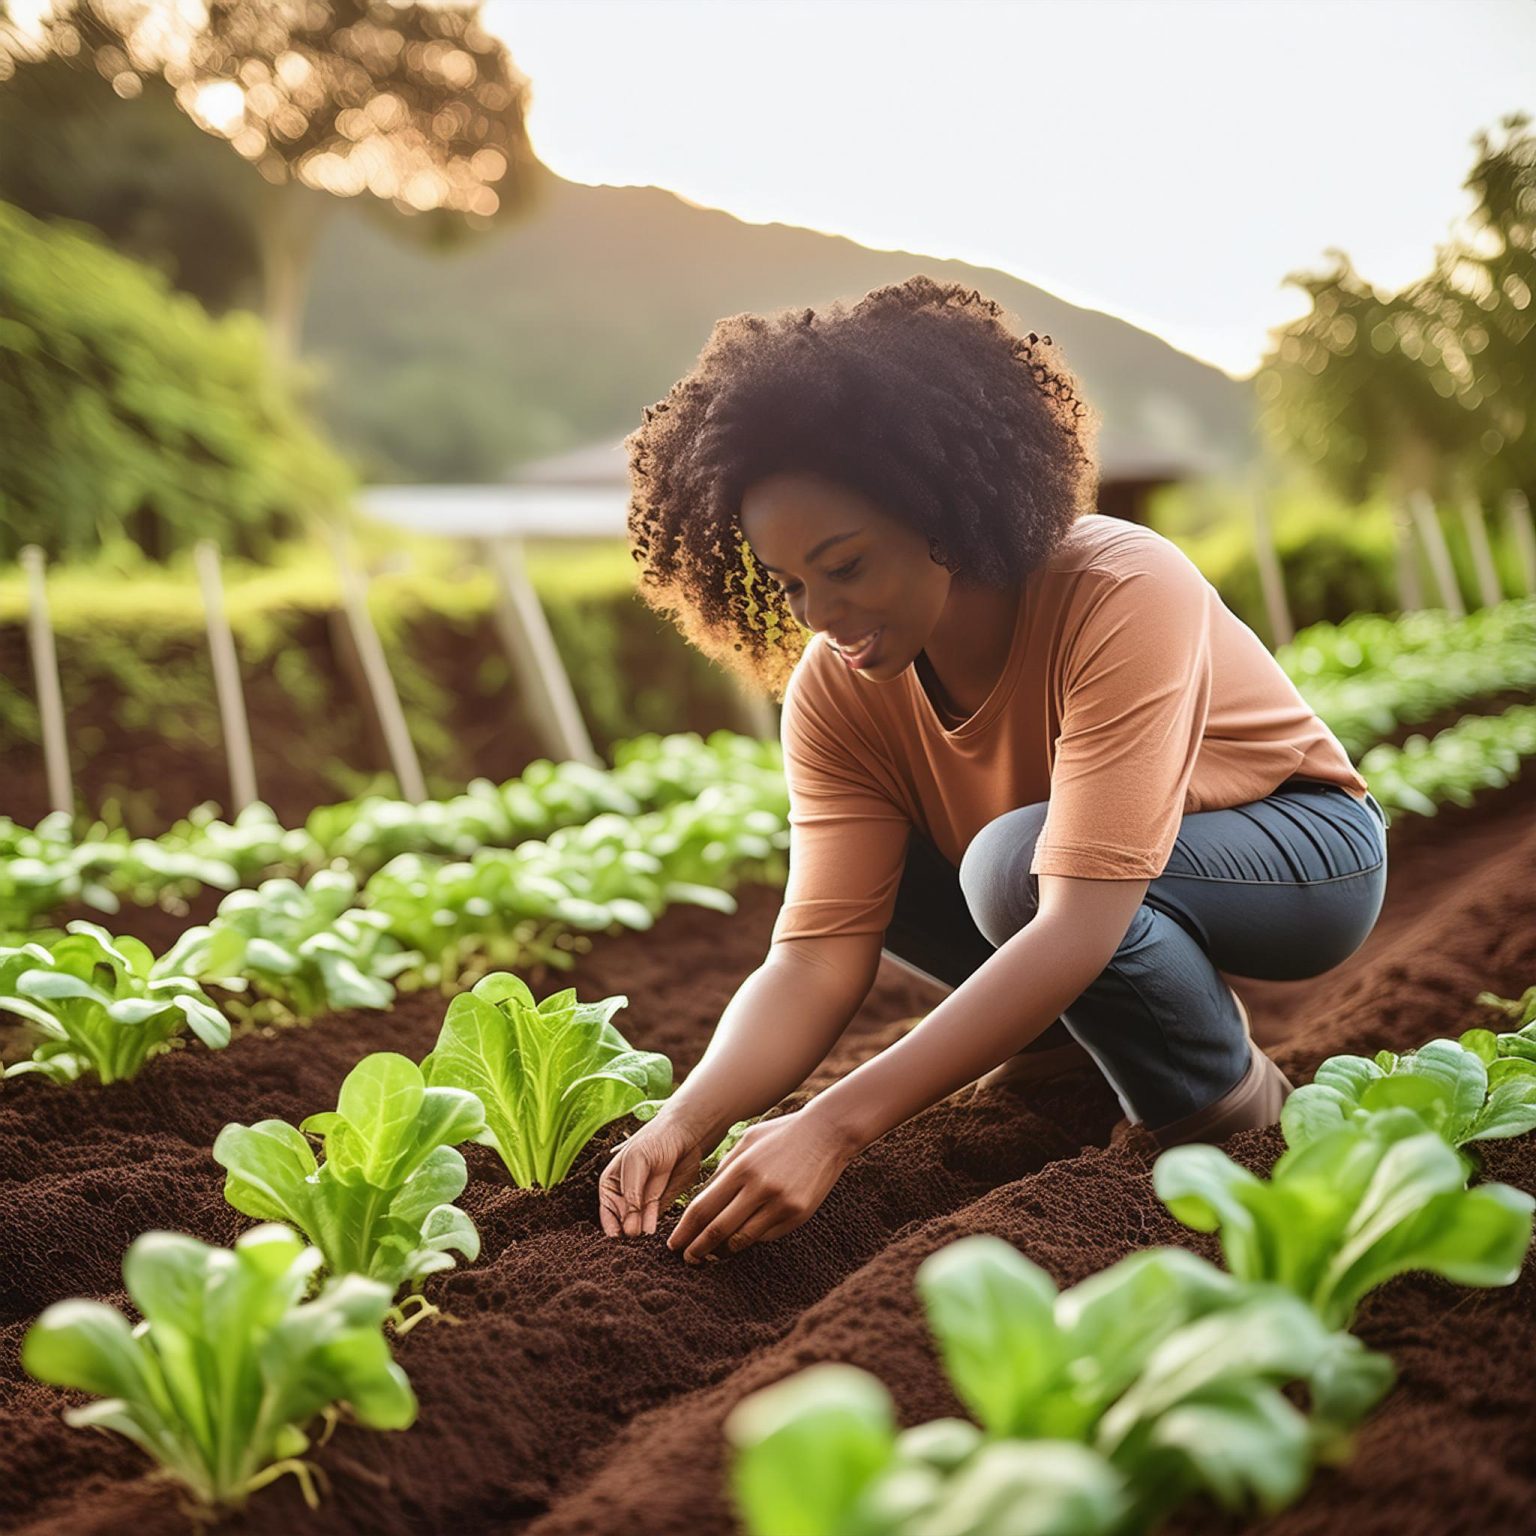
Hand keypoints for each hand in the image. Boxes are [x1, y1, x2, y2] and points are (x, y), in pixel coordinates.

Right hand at [598, 1110, 712, 1237]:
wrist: (683, 1133)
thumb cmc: (654, 1139)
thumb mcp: (636, 1160)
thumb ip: (631, 1191)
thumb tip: (627, 1224)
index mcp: (611, 1181)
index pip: (606, 1208)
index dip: (609, 1223)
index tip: (615, 1235)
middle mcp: (624, 1192)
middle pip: (620, 1219)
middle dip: (624, 1229)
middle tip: (631, 1236)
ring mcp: (641, 1198)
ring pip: (636, 1221)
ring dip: (638, 1230)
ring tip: (640, 1237)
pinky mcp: (658, 1201)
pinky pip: (652, 1217)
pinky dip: (650, 1225)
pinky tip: (650, 1231)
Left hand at [666, 1109, 856, 1262]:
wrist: (827, 1133)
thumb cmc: (781, 1134)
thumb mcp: (747, 1141)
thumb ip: (725, 1169)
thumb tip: (705, 1202)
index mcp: (741, 1168)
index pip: (703, 1209)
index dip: (684, 1231)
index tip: (674, 1244)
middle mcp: (759, 1189)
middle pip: (718, 1230)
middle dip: (698, 1248)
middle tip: (687, 1259)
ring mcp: (780, 1204)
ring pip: (742, 1240)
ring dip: (723, 1251)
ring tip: (711, 1254)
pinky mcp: (798, 1215)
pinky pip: (766, 1236)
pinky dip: (751, 1239)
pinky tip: (743, 1237)